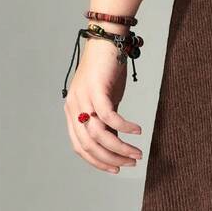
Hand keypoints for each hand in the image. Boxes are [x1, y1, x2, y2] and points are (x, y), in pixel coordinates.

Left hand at [63, 33, 142, 173]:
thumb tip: (116, 144)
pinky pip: (110, 117)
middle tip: (131, 163)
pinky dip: (125, 128)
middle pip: (89, 145)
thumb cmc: (107, 71)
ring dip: (121, 149)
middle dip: (111, 159)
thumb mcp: (106, 102)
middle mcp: (74, 107)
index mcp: (73, 112)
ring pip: (100, 135)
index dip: (97, 162)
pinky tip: (138, 131)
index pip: (80, 147)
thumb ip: (106, 123)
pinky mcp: (96, 89)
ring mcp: (83, 98)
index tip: (116, 170)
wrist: (107, 40)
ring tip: (137, 153)